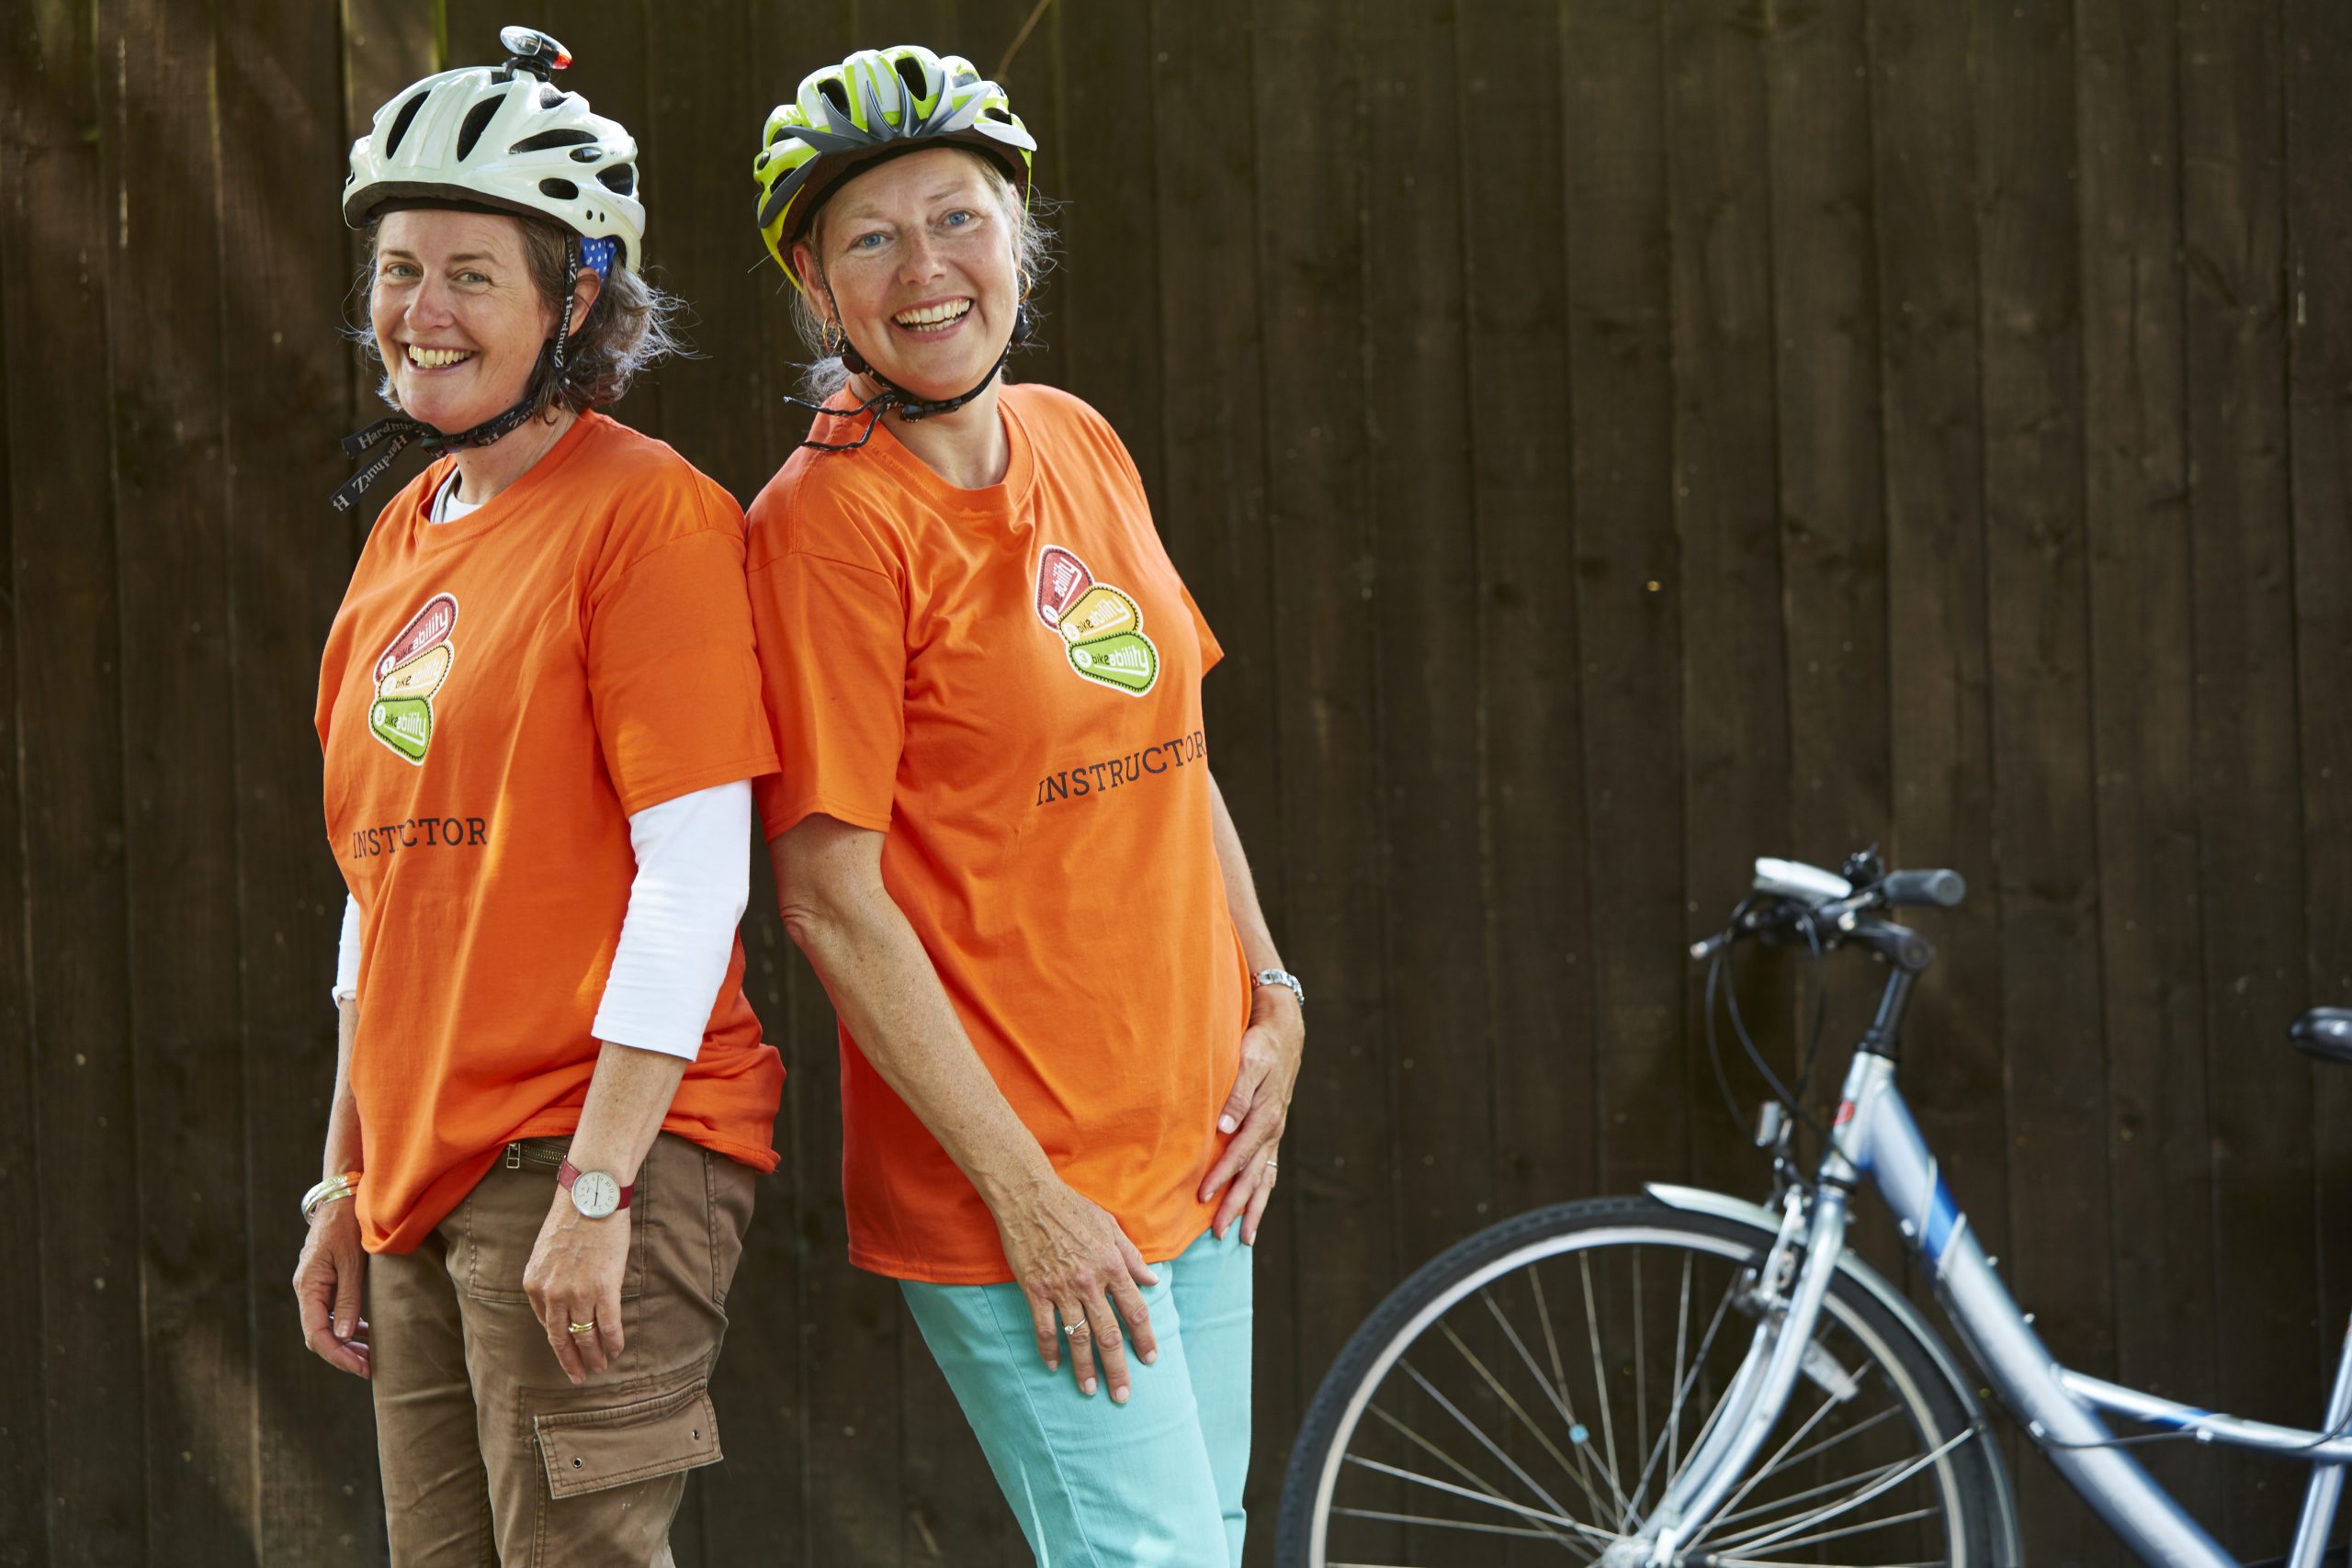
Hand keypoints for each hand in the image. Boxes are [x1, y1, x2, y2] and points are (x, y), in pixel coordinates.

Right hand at [293, 1198, 370, 1377]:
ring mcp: (315, 1287)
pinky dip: (350, 1326)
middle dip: (344, 1355)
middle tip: (372, 1369)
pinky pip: (333, 1313)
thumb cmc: (347, 1225)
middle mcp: (307, 1290)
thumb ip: (348, 1298)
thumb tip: (345, 1335)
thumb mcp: (352, 1261)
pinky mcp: (325, 1282)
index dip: (338, 1356)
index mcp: (308, 1287)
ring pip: (326, 1326)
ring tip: (373, 1357)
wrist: (342, 1196)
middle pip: (319, 1335)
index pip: (316, 1334)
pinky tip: (368, 1334)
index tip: (361, 1369)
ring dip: (348, 1344)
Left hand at [523, 1193, 629, 1383]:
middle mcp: (551, 1293)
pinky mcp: (604, 1289)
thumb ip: (550, 1278)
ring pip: (585, 1335)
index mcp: (534, 1284)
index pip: (545, 1323)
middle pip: (561, 1338)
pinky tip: (618, 1350)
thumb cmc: (573, 1218)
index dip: (560, 1342)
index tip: (569, 1353)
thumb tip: (562, 1300)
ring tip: (602, 1366)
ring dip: (595, 1355)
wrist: (591, 1197)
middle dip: (572, 1361)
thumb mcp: (547, 1251)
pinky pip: (608, 1325)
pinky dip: (613, 1341)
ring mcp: (577, 1293)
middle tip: (580, 1376)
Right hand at [992, 1176, 1160, 1403]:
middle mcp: (1090, 1282)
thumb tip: (1152, 1282)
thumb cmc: (1072, 1208)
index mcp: (1112, 1265)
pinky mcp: (1035, 1290)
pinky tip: (1054, 1367)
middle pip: (1109, 1334)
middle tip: (1123, 1395)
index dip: (1144, 1338)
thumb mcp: (1110, 1226)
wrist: (1030, 1197)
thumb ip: (1132, 1257)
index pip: (1135, 1311)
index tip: (1150, 1359)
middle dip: (1118, 1368)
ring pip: (1078, 1337)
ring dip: (1085, 1368)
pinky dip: (1050, 1350)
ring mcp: (1061, 1288)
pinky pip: (1044, 1328)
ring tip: (1091, 1390)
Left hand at [1200, 986, 1303, 1244]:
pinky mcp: (1273, 1132)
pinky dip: (1262, 1192)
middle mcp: (1272, 1130)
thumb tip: (1224, 1128)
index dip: (1222, 1178)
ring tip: (1245, 1238)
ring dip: (1253, 1208)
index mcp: (1265, 1116)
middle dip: (1236, 1206)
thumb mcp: (1248, 1062)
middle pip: (1253, 1176)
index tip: (1203, 1199)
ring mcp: (1274, 1134)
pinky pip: (1269, 1169)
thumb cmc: (1260, 1044)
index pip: (1240, 1155)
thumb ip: (1236, 1095)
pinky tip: (1255, 1208)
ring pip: (1264, 1179)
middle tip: (1219, 1235)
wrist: (1284, 1031)